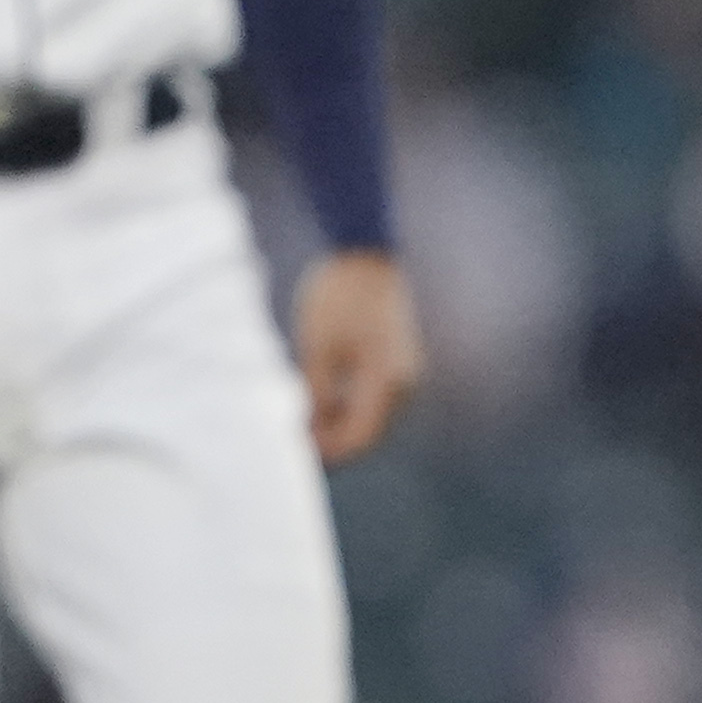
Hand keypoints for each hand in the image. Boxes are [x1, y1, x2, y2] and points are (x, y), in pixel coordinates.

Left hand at [295, 249, 425, 463]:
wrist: (368, 251)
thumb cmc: (339, 295)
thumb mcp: (317, 347)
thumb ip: (316, 394)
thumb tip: (309, 430)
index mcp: (386, 381)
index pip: (359, 437)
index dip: (328, 451)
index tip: (295, 450)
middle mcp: (405, 382)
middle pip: (370, 431)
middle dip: (334, 440)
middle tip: (295, 439)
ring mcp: (406, 372)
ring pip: (374, 416)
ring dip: (342, 424)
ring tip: (304, 420)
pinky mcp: (400, 360)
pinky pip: (378, 397)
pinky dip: (351, 405)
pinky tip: (324, 400)